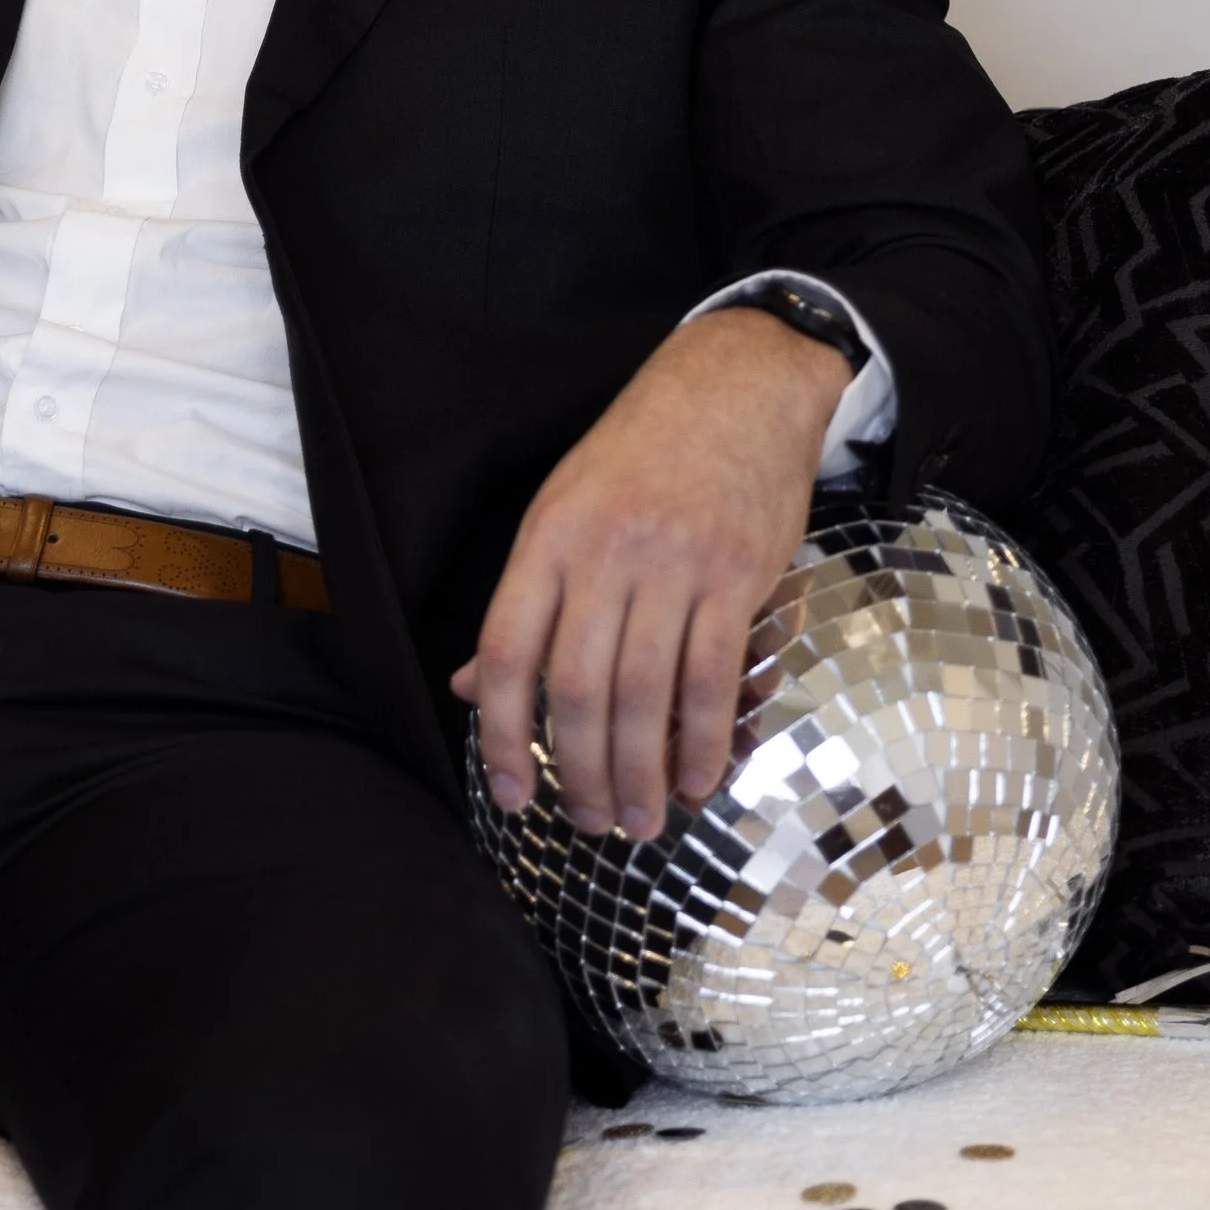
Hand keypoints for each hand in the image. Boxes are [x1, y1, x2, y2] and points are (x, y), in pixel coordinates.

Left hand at [449, 309, 850, 843]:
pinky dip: (705, 740)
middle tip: (590, 824)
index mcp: (547, 538)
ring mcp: (673, 564)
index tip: (511, 794)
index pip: (507, 652)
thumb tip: (473, 686)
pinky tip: (700, 777)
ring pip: (646, 694)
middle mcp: (604, 553)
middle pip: (579, 689)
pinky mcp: (736, 575)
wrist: (735, 386)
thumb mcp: (563, 507)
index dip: (501, 734)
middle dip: (581, 773)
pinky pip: (713, 677)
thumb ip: (527, 602)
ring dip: (643, 774)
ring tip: (642, 821)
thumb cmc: (641, 452)